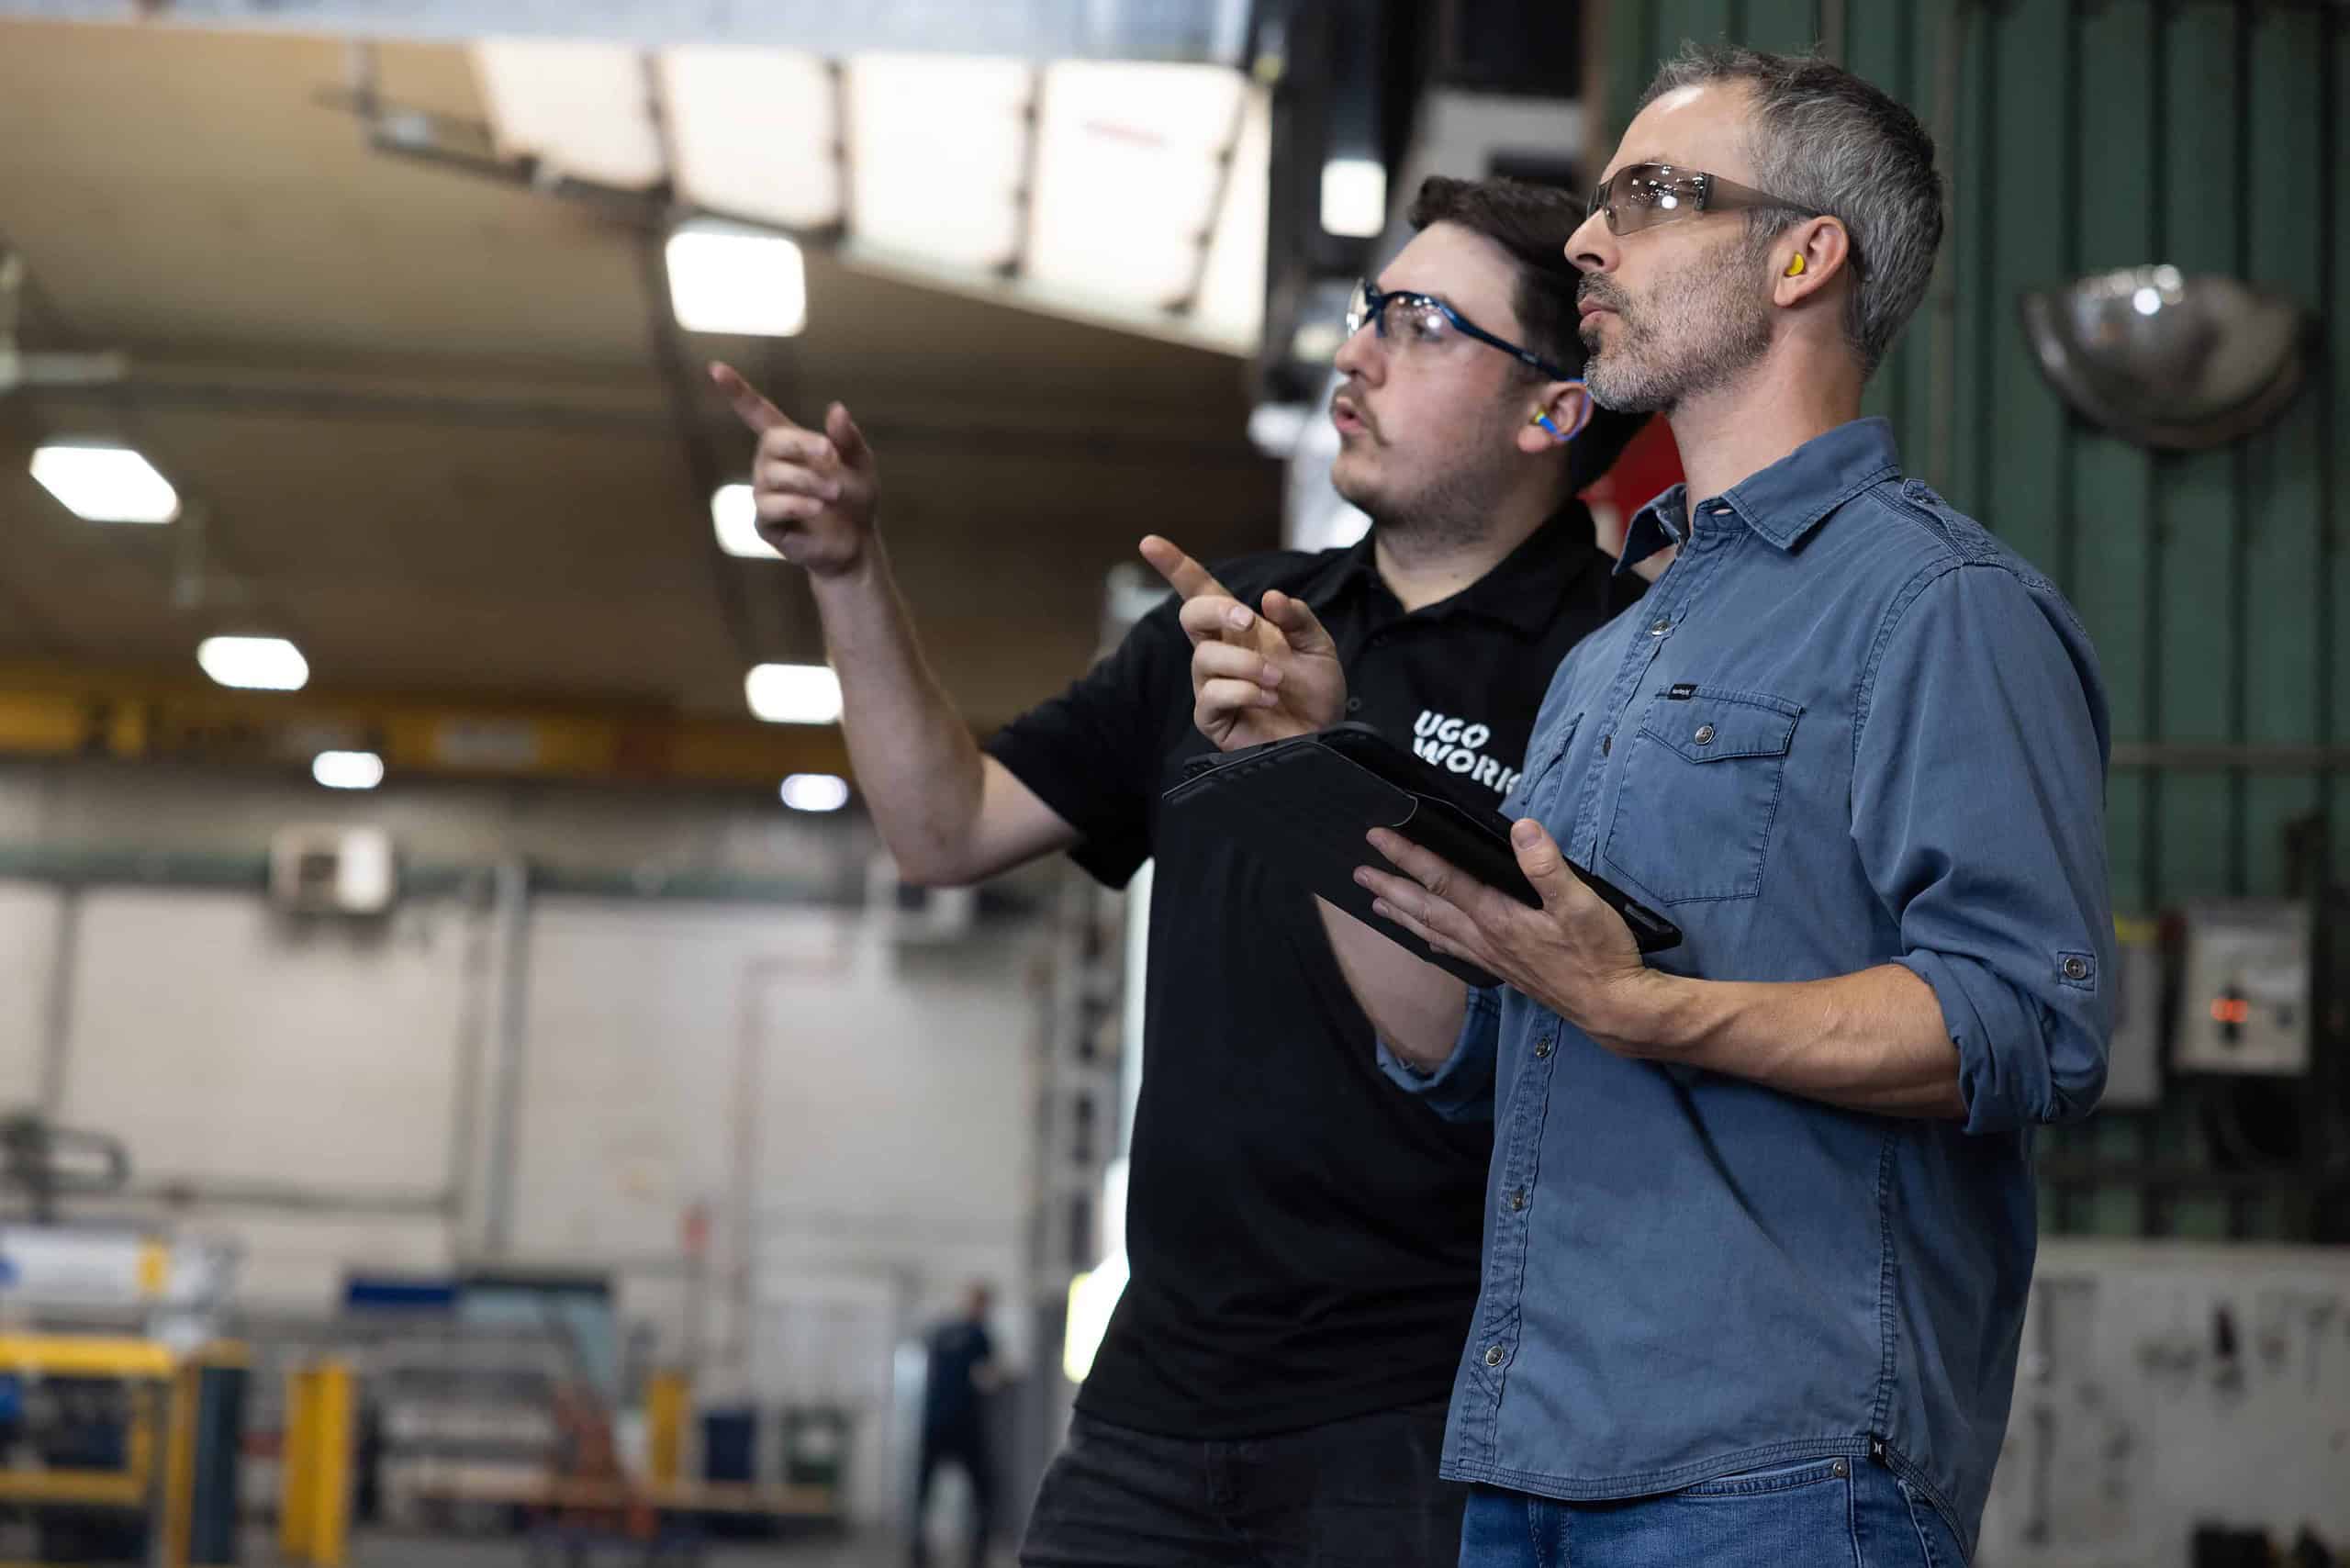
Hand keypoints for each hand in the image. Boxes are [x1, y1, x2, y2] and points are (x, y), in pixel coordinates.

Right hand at [712, 362, 877, 578]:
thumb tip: (836, 409)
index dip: (737, 392)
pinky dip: (796, 504)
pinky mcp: (765, 523)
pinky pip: (770, 506)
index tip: (715, 368)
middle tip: (831, 457)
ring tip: (835, 491)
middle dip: (802, 445)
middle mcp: (770, 465)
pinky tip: (817, 507)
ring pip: (772, 475)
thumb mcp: (860, 464)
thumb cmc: (856, 498)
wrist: (857, 543)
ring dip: (808, 480)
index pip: (756, 413)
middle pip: (771, 443)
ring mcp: (765, 493)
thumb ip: (848, 439)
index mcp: (790, 444)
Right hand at [1140, 536, 1345, 750]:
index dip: (1175, 567)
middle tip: (1249, 622)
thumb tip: (1269, 597)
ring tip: (1276, 679)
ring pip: (1204, 658)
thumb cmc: (1315, 692)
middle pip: (1190, 615)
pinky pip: (1212, 696)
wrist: (1325, 736)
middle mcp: (1219, 653)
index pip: (1200, 591)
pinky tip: (1267, 697)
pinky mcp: (1212, 718)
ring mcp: (1211, 685)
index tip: (1150, 543)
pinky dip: (1243, 691)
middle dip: (1215, 611)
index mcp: (1239, 629)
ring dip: (1246, 664)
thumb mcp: (1317, 645)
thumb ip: (1297, 618)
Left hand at [1355, 818, 1665, 1053]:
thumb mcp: (1581, 904)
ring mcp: (1492, 957)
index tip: (1378, 837)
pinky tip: (1427, 940)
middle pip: (1426, 908)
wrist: (1613, 1008)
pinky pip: (1454, 950)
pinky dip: (1432, 940)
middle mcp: (1486, 938)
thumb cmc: (1600, 956)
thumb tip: (1522, 829)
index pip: (1443, 879)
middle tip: (1359, 872)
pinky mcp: (1504, 970)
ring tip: (1377, 903)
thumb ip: (1547, 866)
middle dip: (1391, 886)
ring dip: (1402, 915)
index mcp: (1498, 917)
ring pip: (1434, 931)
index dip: (1408, 855)